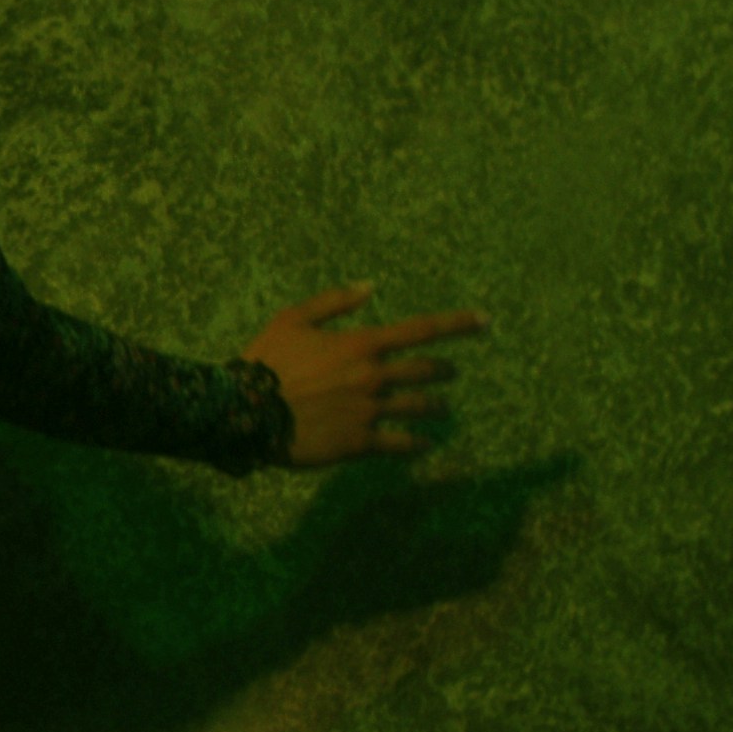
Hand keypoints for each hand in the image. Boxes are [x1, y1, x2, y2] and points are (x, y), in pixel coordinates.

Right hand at [249, 281, 486, 465]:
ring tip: (441, 410)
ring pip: (420, 408)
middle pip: (426, 371)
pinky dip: (417, 443)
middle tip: (450, 372)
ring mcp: (371, 411)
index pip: (422, 330)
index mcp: (362, 343)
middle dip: (443, 370)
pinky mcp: (361, 442)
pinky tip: (424, 445)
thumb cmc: (267, 361)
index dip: (457, 324)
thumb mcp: (292, 318)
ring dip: (435, 407)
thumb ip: (334, 301)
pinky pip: (401, 443)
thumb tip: (369, 286)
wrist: (247, 411)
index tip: (485, 321)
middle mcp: (374, 376)